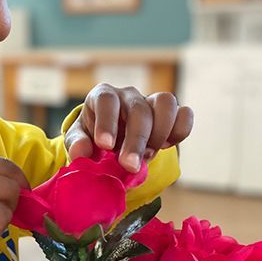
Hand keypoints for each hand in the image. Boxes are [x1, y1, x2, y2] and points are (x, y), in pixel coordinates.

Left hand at [64, 84, 193, 171]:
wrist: (111, 140)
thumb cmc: (92, 137)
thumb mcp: (79, 140)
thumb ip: (77, 145)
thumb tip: (80, 154)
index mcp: (102, 96)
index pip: (107, 100)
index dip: (107, 122)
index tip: (105, 146)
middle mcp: (128, 95)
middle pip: (138, 109)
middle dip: (136, 140)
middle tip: (130, 166)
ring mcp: (150, 101)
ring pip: (166, 103)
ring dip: (160, 133)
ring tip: (148, 156)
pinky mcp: (169, 113)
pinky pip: (184, 114)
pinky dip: (180, 130)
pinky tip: (167, 146)